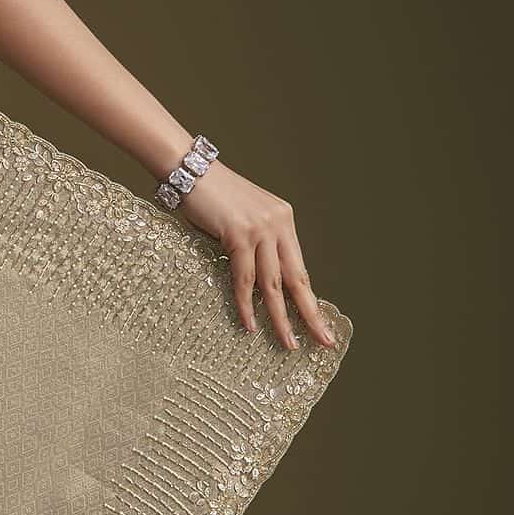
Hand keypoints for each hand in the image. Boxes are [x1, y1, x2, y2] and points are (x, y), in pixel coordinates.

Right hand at [177, 163, 338, 350]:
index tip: (319, 323)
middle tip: (323, 341)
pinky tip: (250, 323)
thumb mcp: (243, 219)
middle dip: (310, 314)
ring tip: (287, 343)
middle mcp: (279, 224)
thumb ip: (256, 243)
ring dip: (280, 317)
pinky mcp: (239, 234)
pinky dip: (246, 303)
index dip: (309, 298)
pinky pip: (244, 278)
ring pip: (273, 283)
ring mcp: (261, 229)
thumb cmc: (210, 197)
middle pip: (297, 278)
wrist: (190, 171)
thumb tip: (258, 279)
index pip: (300, 268)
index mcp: (284, 220)